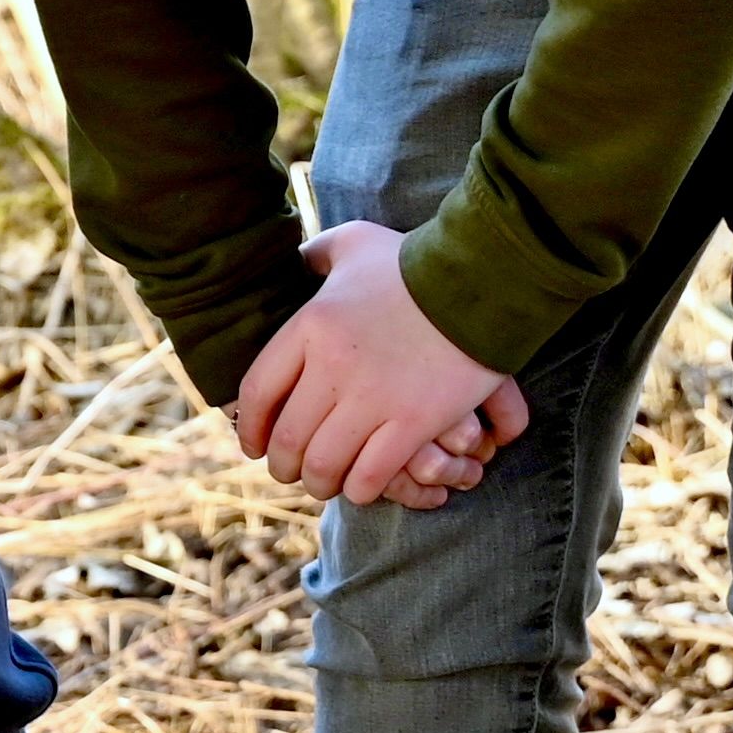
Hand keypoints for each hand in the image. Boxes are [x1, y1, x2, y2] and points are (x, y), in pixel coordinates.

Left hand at [233, 221, 530, 507]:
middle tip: (289, 473)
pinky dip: (361, 488)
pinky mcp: (414, 422)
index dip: (250, 427)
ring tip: (324, 484)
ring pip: (325, 464)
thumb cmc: (417, 261)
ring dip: (320, 483)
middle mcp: (332, 367)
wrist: (483, 277)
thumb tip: (299, 260)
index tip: (252, 444)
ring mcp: (373, 398)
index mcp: (310, 327)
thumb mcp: (356, 244)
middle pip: (288, 437)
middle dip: (283, 466)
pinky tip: (362, 487)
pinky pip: (372, 474)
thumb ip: (319, 252)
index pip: (258, 392)